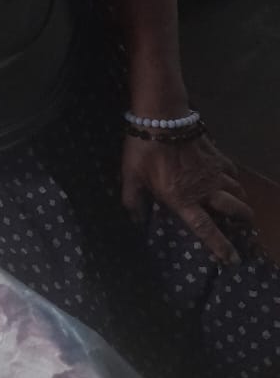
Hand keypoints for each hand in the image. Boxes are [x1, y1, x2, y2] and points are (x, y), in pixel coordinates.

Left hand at [120, 131, 253, 262]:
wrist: (162, 118)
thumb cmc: (144, 148)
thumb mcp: (131, 175)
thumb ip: (132, 198)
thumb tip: (133, 218)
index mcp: (182, 199)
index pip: (205, 228)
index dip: (220, 245)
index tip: (233, 259)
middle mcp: (204, 189)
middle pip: (234, 209)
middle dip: (243, 220)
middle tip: (246, 227)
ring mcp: (214, 171)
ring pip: (237, 190)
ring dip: (241, 200)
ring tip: (241, 205)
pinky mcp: (217, 155)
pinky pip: (232, 171)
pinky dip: (234, 178)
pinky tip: (230, 179)